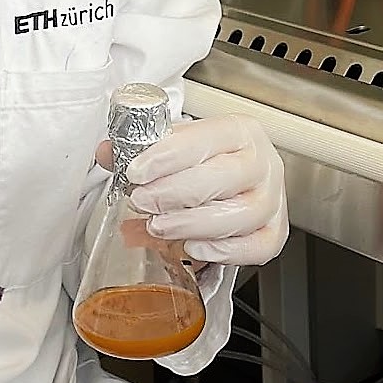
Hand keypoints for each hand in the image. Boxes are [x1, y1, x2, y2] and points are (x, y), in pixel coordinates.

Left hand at [106, 114, 287, 266]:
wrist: (237, 179)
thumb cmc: (208, 161)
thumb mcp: (175, 146)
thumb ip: (140, 148)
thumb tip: (108, 153)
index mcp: (240, 131)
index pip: (206, 138)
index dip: (169, 155)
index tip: (137, 171)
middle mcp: (262, 163)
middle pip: (223, 177)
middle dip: (174, 192)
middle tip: (141, 201)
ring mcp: (272, 199)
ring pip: (241, 214)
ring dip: (192, 223)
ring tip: (158, 226)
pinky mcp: (274, 232)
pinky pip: (258, 247)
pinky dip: (225, 251)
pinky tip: (193, 247)